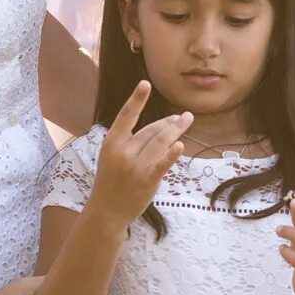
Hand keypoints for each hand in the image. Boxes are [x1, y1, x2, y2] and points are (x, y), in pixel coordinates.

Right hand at [86, 80, 191, 221]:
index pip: (126, 116)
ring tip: (187, 119)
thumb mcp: (113, 157)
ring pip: (161, 141)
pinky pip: (162, 164)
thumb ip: (132, 142)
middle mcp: (123, 152)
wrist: (106, 211)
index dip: (136, 99)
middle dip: (169, 121)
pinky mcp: (147, 180)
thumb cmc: (111, 182)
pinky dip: (171, 154)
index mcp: (112, 143)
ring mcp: (135, 166)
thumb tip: (161, 127)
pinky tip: (180, 145)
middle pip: (152, 130)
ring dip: (177, 129)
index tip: (145, 83)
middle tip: (182, 116)